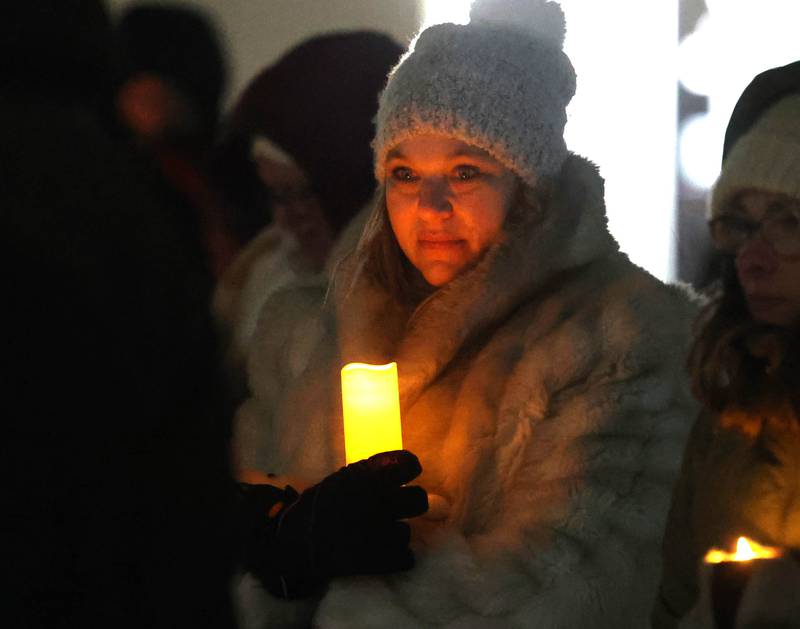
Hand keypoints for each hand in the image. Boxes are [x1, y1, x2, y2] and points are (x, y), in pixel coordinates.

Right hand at [239, 450, 427, 598]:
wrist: (295, 538)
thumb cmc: (321, 503)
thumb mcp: (345, 477)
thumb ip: (374, 472)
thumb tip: (407, 470)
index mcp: (370, 477)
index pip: (410, 464)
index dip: (409, 469)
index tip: (404, 476)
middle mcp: (379, 501)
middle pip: (419, 500)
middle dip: (409, 503)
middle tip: (397, 508)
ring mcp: (380, 532)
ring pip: (408, 532)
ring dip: (395, 533)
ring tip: (377, 533)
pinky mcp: (378, 560)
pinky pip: (406, 558)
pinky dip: (395, 557)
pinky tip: (379, 552)